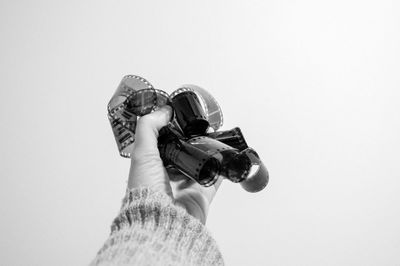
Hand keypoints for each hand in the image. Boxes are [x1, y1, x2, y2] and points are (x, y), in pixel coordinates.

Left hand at [128, 106, 221, 223]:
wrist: (162, 221)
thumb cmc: (146, 191)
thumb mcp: (142, 153)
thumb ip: (149, 128)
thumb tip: (163, 111)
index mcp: (150, 167)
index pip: (162, 145)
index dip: (171, 132)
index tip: (181, 120)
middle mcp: (167, 178)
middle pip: (182, 154)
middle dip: (191, 142)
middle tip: (201, 128)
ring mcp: (185, 187)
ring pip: (199, 165)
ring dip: (206, 153)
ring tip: (213, 138)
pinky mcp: (201, 196)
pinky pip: (214, 179)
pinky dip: (221, 169)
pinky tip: (224, 157)